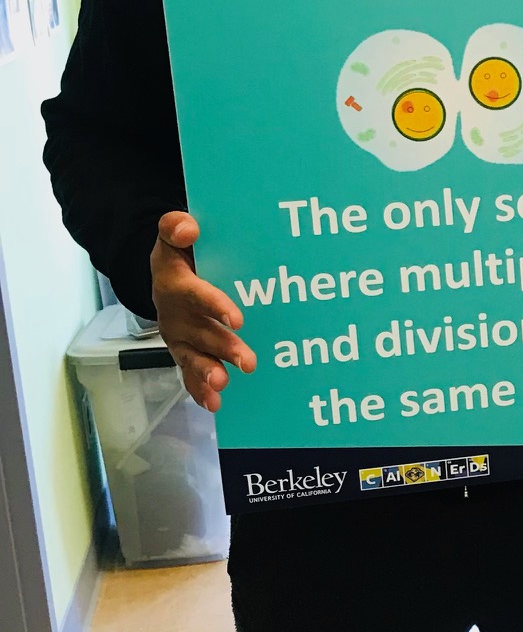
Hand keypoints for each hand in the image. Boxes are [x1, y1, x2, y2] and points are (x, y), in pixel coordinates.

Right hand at [150, 211, 255, 412]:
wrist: (167, 273)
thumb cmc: (180, 253)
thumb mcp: (174, 234)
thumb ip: (176, 227)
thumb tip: (188, 228)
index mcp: (174, 282)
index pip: (195, 294)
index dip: (215, 305)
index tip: (238, 319)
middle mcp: (174, 314)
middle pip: (199, 332)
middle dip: (222, 347)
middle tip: (247, 360)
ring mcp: (180, 336)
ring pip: (193, 356)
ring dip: (208, 372)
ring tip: (223, 384)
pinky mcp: (186, 351)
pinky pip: (190, 373)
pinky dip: (200, 389)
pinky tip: (214, 404)